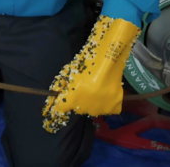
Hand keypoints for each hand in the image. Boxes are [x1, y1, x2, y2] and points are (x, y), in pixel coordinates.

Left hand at [42, 14, 140, 132]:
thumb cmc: (87, 62)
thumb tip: (55, 92)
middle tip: (86, 86)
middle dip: (80, 100)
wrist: (108, 59)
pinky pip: (108, 108)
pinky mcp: (114, 108)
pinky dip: (108, 103)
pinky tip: (108, 92)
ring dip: (94, 101)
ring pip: (94, 108)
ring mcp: (100, 110)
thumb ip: (62, 83)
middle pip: (79, 107)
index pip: (61, 108)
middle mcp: (84, 109)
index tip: (64, 98)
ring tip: (99, 86)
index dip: (62, 103)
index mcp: (71, 100)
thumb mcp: (70, 70)